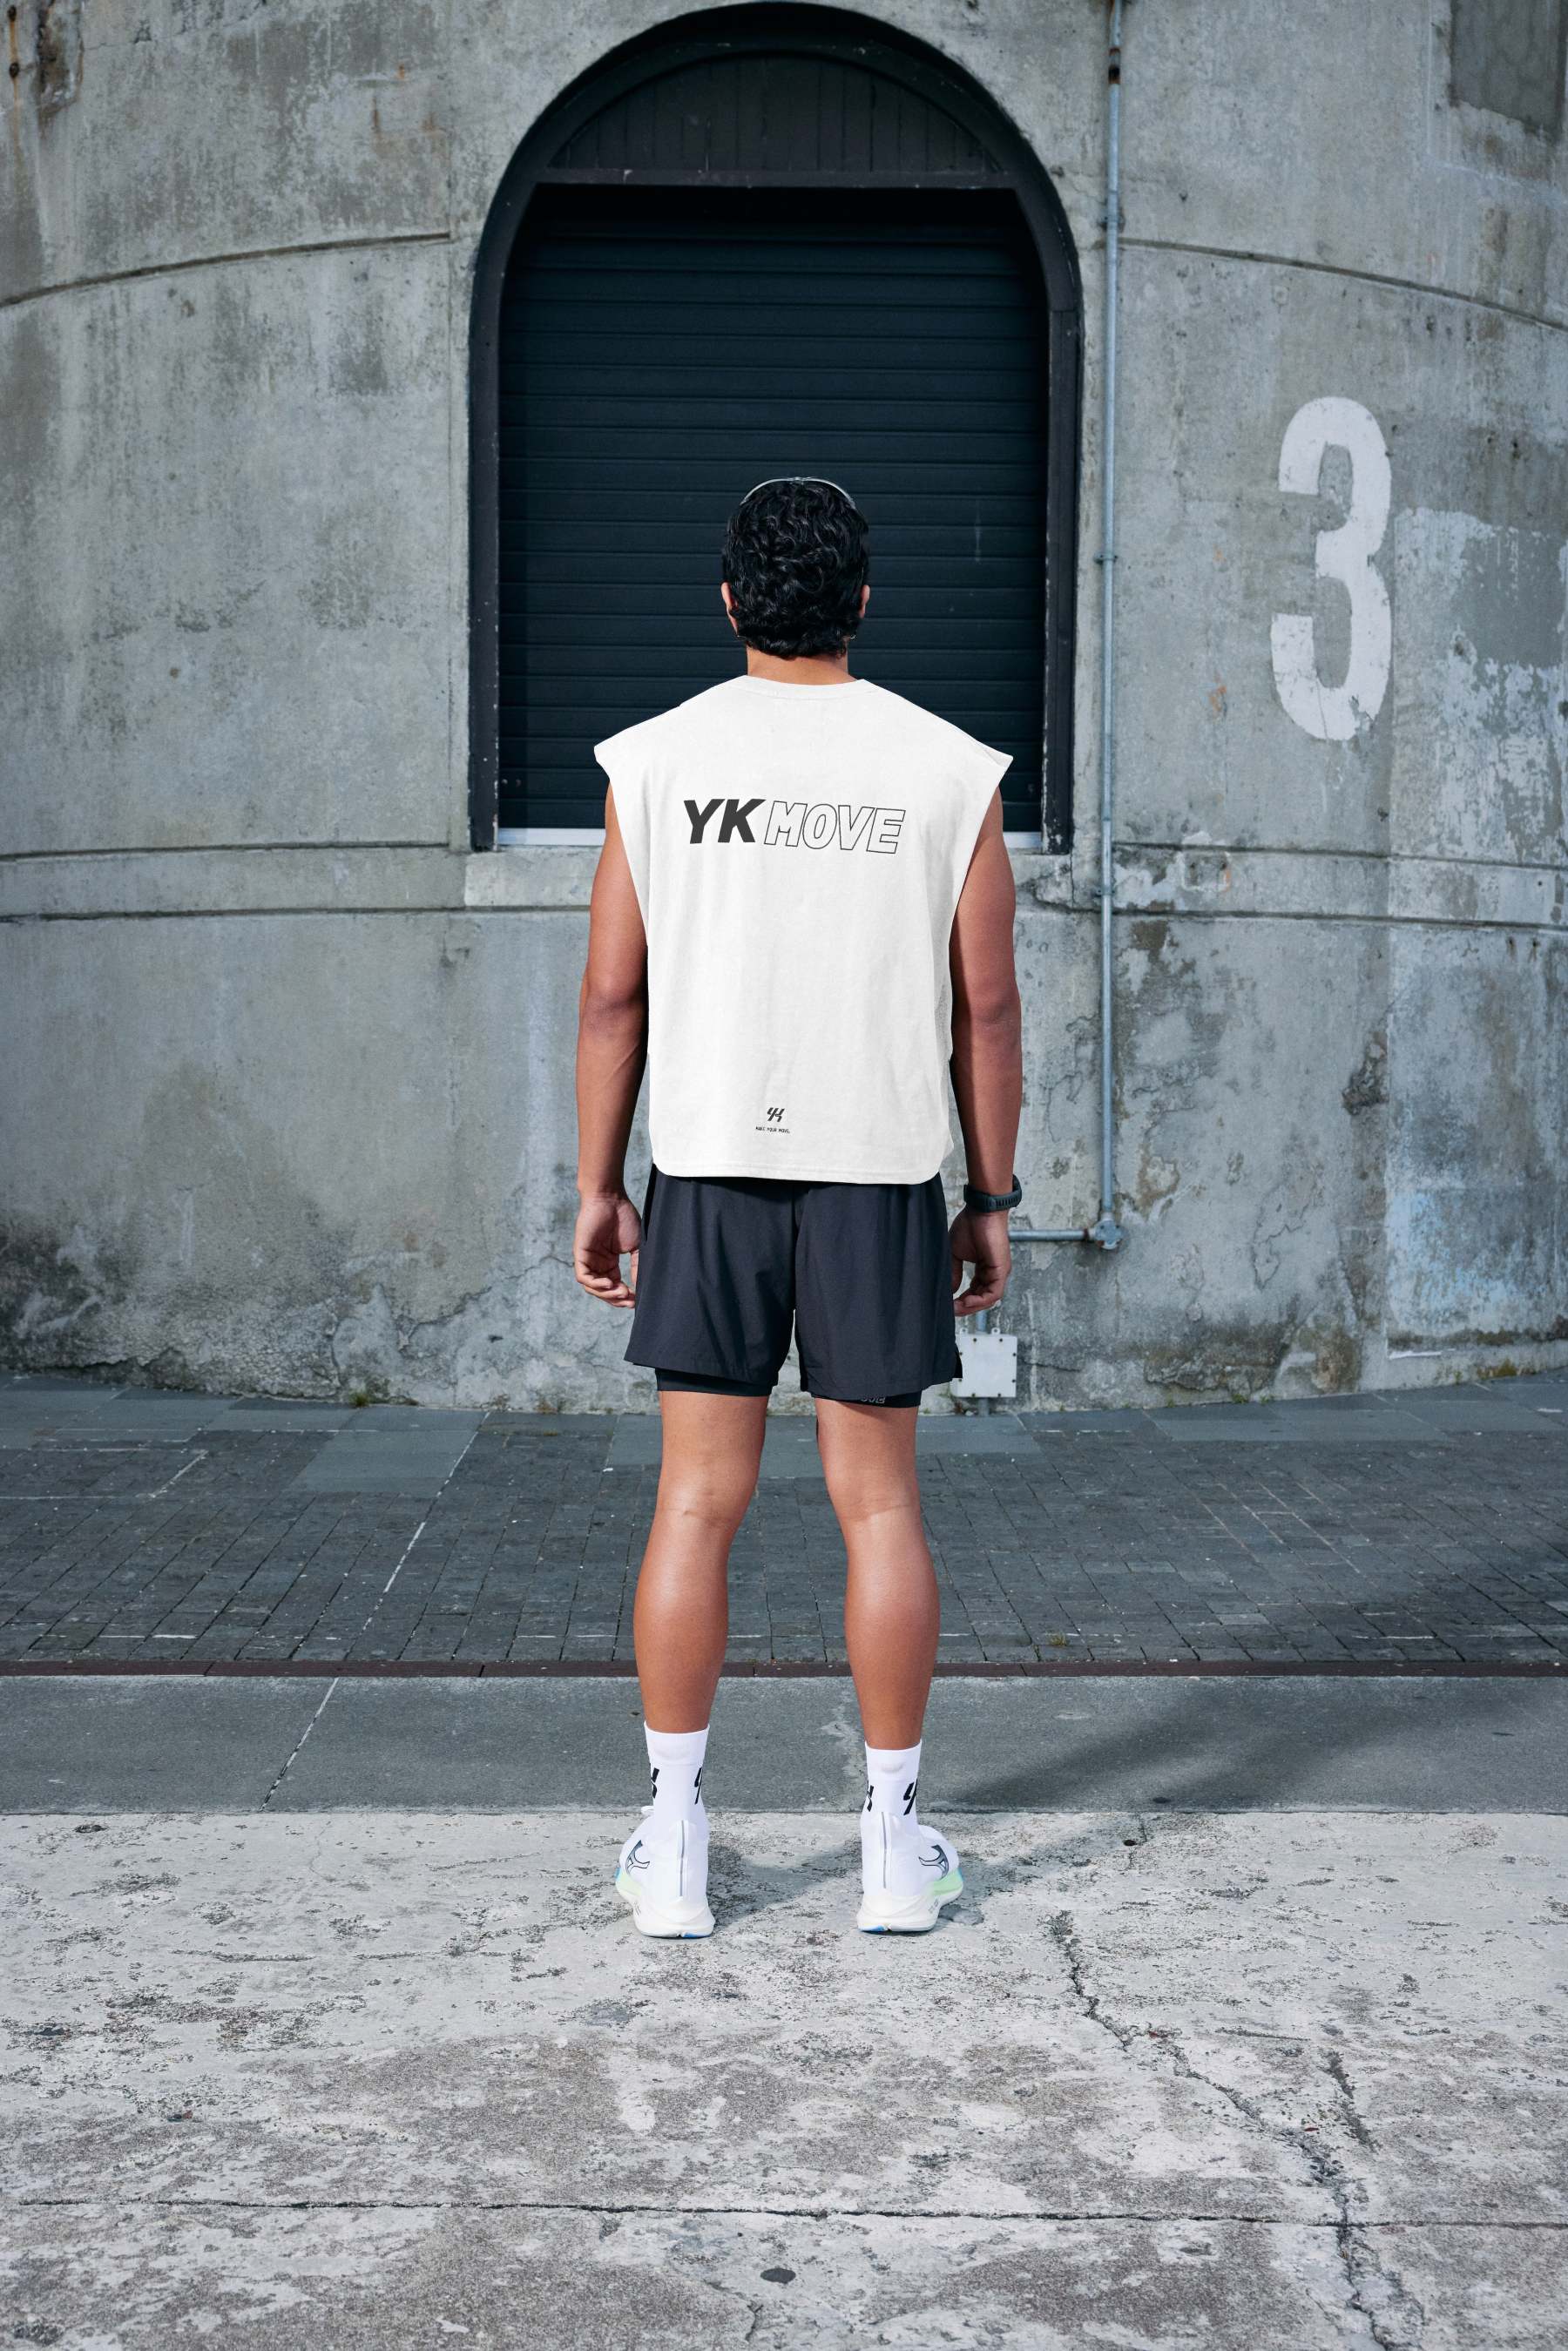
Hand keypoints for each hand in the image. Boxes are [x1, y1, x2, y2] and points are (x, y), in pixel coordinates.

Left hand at [574, 1190, 641, 1307]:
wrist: (610, 1199)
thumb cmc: (624, 1218)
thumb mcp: (635, 1247)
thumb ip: (637, 1267)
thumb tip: (641, 1288)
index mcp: (610, 1263)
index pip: (615, 1287)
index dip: (624, 1296)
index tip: (637, 1299)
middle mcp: (598, 1263)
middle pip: (604, 1291)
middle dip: (616, 1299)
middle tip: (630, 1301)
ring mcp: (588, 1260)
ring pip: (593, 1288)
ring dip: (607, 1294)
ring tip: (622, 1293)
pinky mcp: (580, 1254)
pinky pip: (584, 1277)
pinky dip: (595, 1284)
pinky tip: (609, 1284)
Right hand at [949, 1208, 1010, 1317]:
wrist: (981, 1210)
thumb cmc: (970, 1225)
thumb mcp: (956, 1254)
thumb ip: (954, 1273)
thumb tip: (949, 1291)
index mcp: (985, 1268)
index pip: (975, 1292)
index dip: (962, 1301)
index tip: (948, 1304)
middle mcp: (994, 1272)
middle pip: (982, 1298)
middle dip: (966, 1307)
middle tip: (951, 1310)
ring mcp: (999, 1272)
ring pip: (989, 1299)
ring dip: (972, 1306)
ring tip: (957, 1308)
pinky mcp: (1001, 1270)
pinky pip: (993, 1293)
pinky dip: (980, 1300)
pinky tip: (965, 1301)